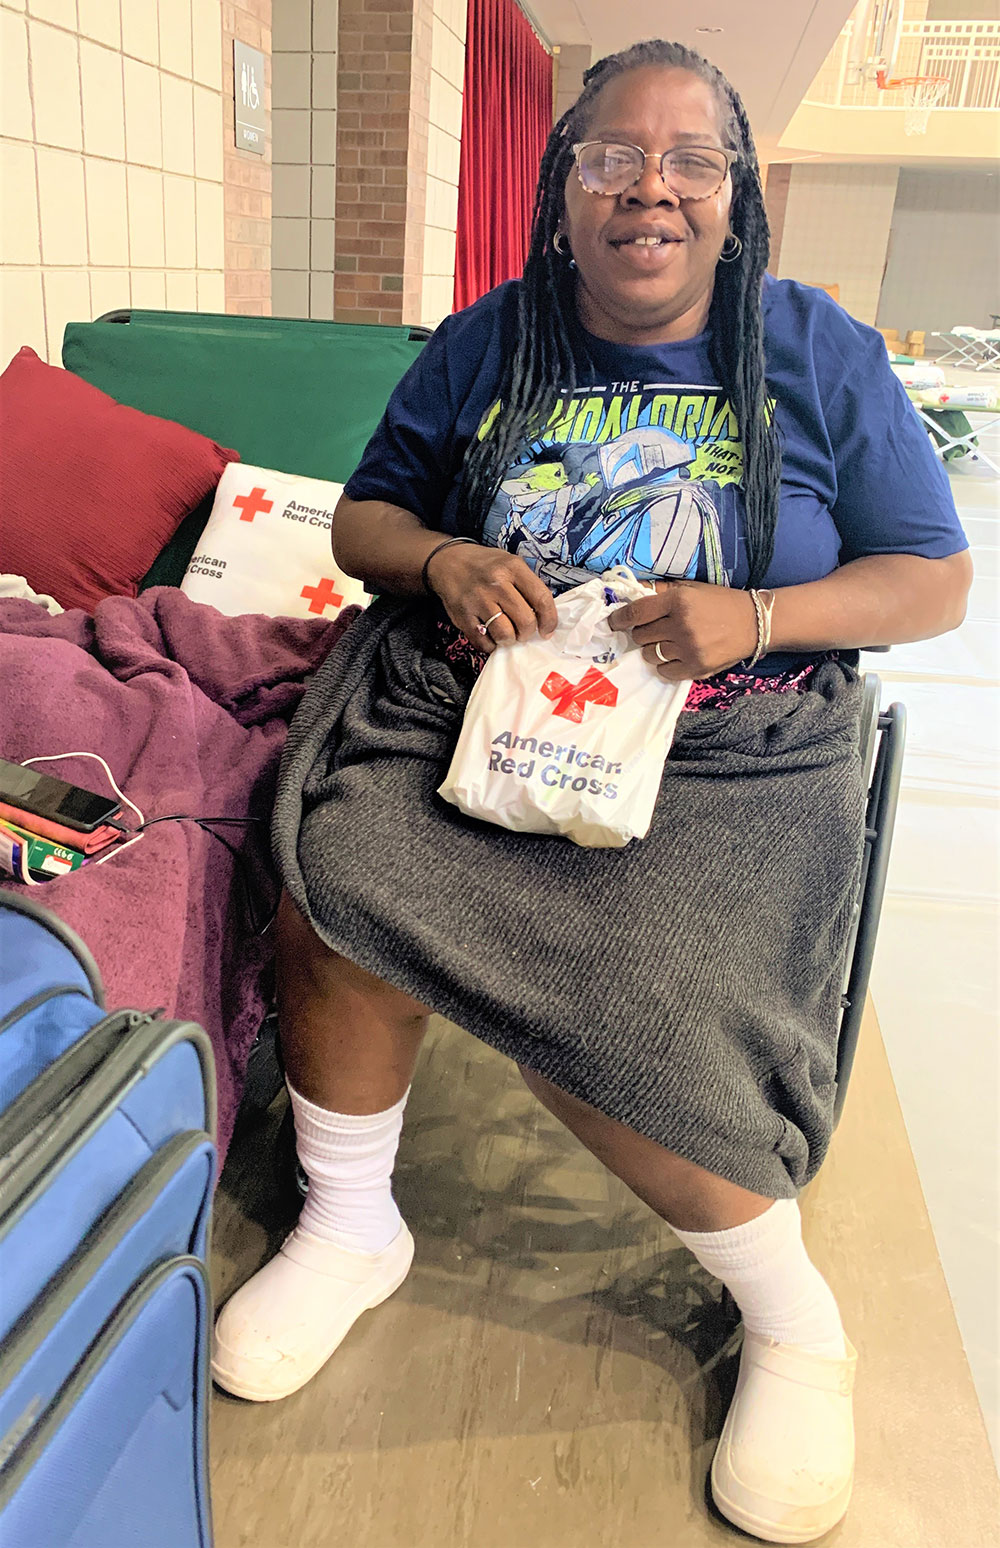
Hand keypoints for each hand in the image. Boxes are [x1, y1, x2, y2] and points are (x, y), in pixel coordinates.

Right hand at [425, 543, 557, 652]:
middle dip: (528, 632)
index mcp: (512, 567)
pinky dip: (491, 645)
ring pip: (505, 634)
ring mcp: (478, 600)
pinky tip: (491, 635)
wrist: (448, 562)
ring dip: (509, 640)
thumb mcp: (510, 563)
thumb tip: (544, 616)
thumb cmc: (485, 565)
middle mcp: (496, 583)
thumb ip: (528, 585)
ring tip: (507, 633)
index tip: (547, 630)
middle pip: (525, 621)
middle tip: (523, 631)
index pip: (541, 598)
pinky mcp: (463, 616)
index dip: (549, 620)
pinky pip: (483, 642)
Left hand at [608, 580, 758, 679]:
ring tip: (669, 642)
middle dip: (642, 632)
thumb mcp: (691, 589)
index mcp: (678, 601)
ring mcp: (689, 649)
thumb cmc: (719, 603)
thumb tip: (630, 593)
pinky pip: (664, 671)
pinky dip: (666, 665)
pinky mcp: (696, 668)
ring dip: (654, 649)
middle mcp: (681, 625)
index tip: (613, 622)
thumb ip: (660, 591)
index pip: (636, 612)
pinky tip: (677, 655)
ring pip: (649, 655)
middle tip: (655, 629)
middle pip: (640, 635)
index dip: (619, 619)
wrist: (754, 623)